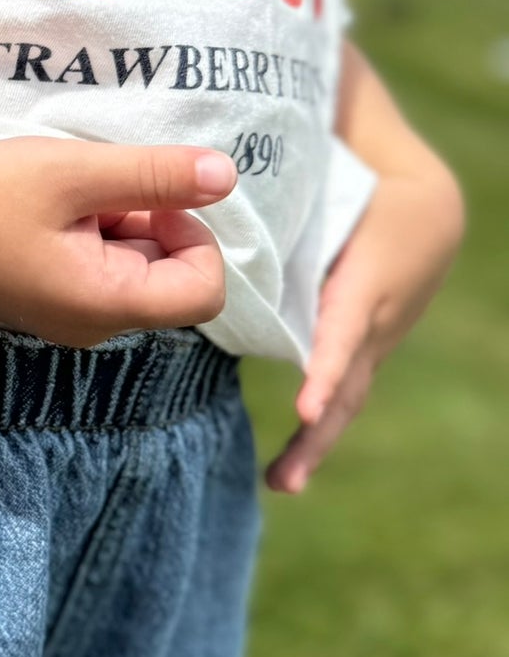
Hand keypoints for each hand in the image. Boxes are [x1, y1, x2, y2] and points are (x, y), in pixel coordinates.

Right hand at [0, 136, 237, 347]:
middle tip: (96, 188)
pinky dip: (91, 233)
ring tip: (64, 195)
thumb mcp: (74, 172)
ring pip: (134, 268)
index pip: (206, 290)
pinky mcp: (46, 304)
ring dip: (119, 223)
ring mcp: (67, 319)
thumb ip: (156, 176)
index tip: (148, 194)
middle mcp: (92, 326)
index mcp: (105, 304)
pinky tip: (48, 208)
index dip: (195, 233)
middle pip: (170, 277)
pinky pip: (99, 270)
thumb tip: (228, 177)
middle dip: (151, 222)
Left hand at [265, 161, 464, 492]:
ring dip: (316, 444)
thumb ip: (289, 185)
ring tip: (281, 483)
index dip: (325, 371)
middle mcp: (374, 324)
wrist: (431, 216)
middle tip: (285, 480)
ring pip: (346, 398)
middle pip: (346, 383)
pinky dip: (319, 426)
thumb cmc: (367, 191)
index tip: (306, 408)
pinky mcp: (365, 352)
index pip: (343, 334)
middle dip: (318, 432)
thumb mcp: (340, 190)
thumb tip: (225, 174)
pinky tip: (288, 464)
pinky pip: (342, 392)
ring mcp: (373, 344)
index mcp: (365, 284)